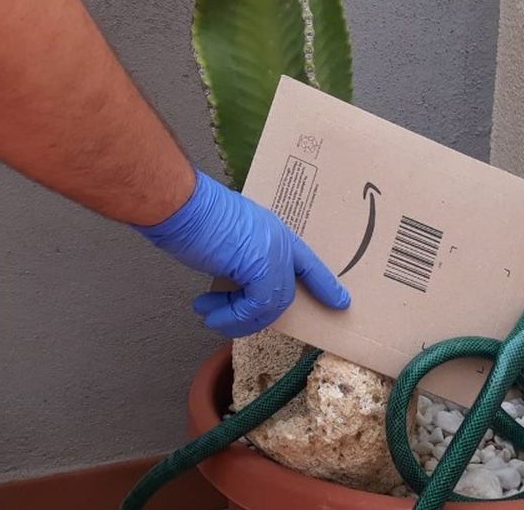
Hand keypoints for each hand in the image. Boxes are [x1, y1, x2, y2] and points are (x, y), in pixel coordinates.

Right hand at [134, 170, 350, 336]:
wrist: (181, 205)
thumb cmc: (191, 215)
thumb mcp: (225, 240)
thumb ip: (240, 259)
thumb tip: (236, 288)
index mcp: (273, 231)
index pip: (306, 262)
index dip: (324, 283)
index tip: (342, 302)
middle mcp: (278, 241)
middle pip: (282, 293)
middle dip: (252, 315)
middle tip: (220, 317)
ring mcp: (272, 253)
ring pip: (270, 305)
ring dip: (236, 319)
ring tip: (210, 316)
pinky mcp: (261, 267)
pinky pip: (254, 307)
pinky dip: (231, 317)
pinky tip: (208, 311)